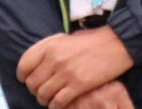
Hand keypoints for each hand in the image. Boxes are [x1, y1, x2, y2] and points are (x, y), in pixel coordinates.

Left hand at [17, 28, 134, 107]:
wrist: (117, 42)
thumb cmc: (93, 40)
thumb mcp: (66, 38)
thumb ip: (49, 49)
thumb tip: (36, 63)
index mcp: (49, 46)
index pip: (24, 66)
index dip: (23, 76)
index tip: (28, 80)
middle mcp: (54, 59)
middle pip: (32, 83)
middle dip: (35, 90)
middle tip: (43, 91)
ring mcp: (66, 72)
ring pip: (43, 95)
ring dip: (45, 100)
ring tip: (50, 99)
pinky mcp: (78, 84)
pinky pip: (58, 102)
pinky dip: (56, 106)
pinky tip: (60, 104)